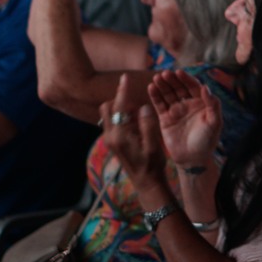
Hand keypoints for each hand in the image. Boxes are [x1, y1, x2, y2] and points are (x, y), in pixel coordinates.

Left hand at [98, 73, 167, 190]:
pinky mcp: (113, 142)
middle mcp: (110, 136)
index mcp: (120, 136)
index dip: (123, 91)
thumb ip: (147, 124)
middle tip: (137, 104)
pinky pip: (114, 122)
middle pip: (107, 108)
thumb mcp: (153, 145)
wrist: (146, 183)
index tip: (125, 77)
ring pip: (109, 114)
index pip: (119, 108)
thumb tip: (143, 106)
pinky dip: (123, 117)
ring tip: (140, 115)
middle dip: (120, 100)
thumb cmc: (152, 165)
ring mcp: (110, 140)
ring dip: (121, 109)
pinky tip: (138, 124)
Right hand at [148, 69, 223, 170]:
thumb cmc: (207, 141)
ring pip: (168, 94)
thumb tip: (205, 87)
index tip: (179, 72)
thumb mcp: (214, 123)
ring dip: (162, 85)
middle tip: (165, 73)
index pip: (193, 86)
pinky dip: (155, 96)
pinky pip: (160, 104)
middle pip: (179, 88)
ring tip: (156, 78)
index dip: (186, 79)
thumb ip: (213, 105)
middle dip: (172, 80)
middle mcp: (188, 104)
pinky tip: (151, 87)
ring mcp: (176, 110)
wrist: (193, 159)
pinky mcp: (165, 118)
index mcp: (201, 103)